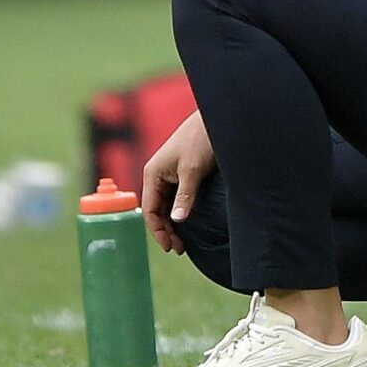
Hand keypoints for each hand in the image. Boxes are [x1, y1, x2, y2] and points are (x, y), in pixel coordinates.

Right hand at [141, 110, 213, 254]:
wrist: (217, 117)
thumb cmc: (201, 139)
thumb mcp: (192, 170)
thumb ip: (184, 196)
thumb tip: (177, 220)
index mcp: (152, 173)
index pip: (149, 210)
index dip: (158, 231)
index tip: (171, 247)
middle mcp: (157, 174)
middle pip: (157, 209)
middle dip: (166, 229)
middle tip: (180, 248)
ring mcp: (169, 172)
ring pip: (166, 204)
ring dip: (173, 221)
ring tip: (184, 240)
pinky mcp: (181, 171)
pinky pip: (175, 196)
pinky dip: (180, 210)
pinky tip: (188, 221)